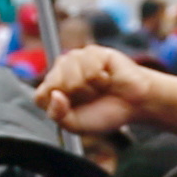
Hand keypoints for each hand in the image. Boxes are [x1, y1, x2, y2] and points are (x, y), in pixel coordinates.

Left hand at [38, 45, 167, 136]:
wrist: (136, 104)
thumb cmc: (106, 113)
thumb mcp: (77, 125)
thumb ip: (59, 115)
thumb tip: (54, 94)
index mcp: (55, 90)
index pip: (40, 96)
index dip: (57, 105)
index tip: (74, 109)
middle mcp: (61, 72)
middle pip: (53, 84)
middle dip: (76, 96)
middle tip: (92, 98)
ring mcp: (75, 59)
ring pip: (70, 75)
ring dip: (90, 88)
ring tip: (101, 88)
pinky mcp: (91, 51)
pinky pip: (88, 66)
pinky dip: (100, 78)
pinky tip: (107, 78)